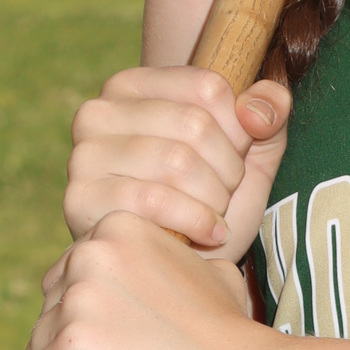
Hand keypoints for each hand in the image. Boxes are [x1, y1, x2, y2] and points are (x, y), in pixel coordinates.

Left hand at [24, 212, 277, 349]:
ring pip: (39, 345)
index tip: (115, 338)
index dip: (87, 313)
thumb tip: (161, 272)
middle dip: (71, 339)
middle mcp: (89, 257)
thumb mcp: (209, 270)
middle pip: (50, 308)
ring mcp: (77, 305)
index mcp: (117, 229)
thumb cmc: (230, 333)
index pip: (69, 275)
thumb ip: (172, 261)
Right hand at [64, 68, 290, 259]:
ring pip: (177, 161)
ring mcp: (84, 156)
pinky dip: (196, 220)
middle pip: (194, 124)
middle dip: (228, 169)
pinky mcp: (80, 199)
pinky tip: (209, 233)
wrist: (176, 263)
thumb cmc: (209, 197)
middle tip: (226, 193)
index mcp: (133, 85)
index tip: (237, 156)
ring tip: (215, 212)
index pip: (209, 88)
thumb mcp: (251, 148)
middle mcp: (98, 112)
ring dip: (214, 197)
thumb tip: (256, 112)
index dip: (240, 129)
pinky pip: (154, 200)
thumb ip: (268, 109)